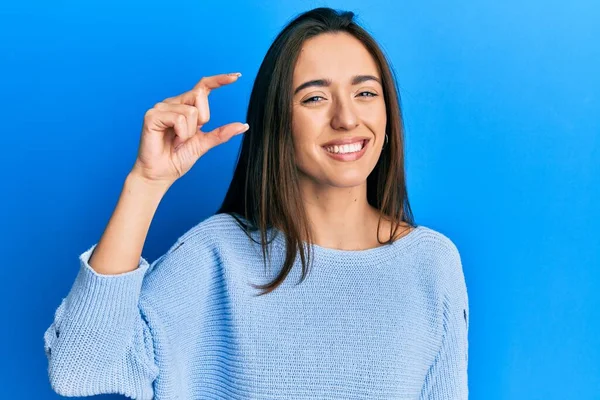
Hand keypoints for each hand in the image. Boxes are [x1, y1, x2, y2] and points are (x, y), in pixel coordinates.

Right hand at [131, 73, 248, 185]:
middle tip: (189, 136)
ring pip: (191, 110)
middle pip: (199, 95)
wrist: (161, 173)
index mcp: (186, 107)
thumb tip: (244, 125)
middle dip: (202, 119)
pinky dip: (181, 133)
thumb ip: (222, 133)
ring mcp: (161, 107)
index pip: (203, 87)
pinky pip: (179, 118)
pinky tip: (172, 139)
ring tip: (178, 140)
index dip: (219, 80)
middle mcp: (173, 103)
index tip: (236, 76)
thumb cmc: (178, 158)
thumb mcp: (204, 144)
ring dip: (190, 132)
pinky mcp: (152, 115)